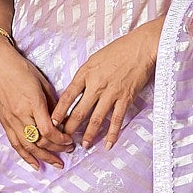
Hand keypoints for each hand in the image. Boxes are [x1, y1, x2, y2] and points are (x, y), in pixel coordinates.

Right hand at [0, 36, 73, 170]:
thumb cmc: (22, 70)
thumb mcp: (43, 84)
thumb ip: (52, 104)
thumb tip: (62, 121)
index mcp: (33, 103)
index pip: (48, 130)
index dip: (60, 139)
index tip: (69, 140)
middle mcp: (20, 115)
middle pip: (39, 141)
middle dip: (56, 149)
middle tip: (68, 151)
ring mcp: (11, 120)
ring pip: (28, 146)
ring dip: (43, 157)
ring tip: (56, 163)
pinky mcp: (5, 123)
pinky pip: (15, 144)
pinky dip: (25, 156)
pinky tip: (35, 164)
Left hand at [52, 18, 163, 150]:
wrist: (141, 47)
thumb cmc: (118, 50)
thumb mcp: (94, 59)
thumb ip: (84, 76)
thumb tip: (75, 91)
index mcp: (86, 73)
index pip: (67, 97)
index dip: (58, 112)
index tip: (51, 123)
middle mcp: (96, 85)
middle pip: (79, 111)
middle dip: (70, 128)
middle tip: (64, 139)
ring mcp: (111, 93)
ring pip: (96, 119)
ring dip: (89, 134)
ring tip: (84, 145)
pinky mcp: (125, 98)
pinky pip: (117, 120)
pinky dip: (112, 134)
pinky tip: (108, 144)